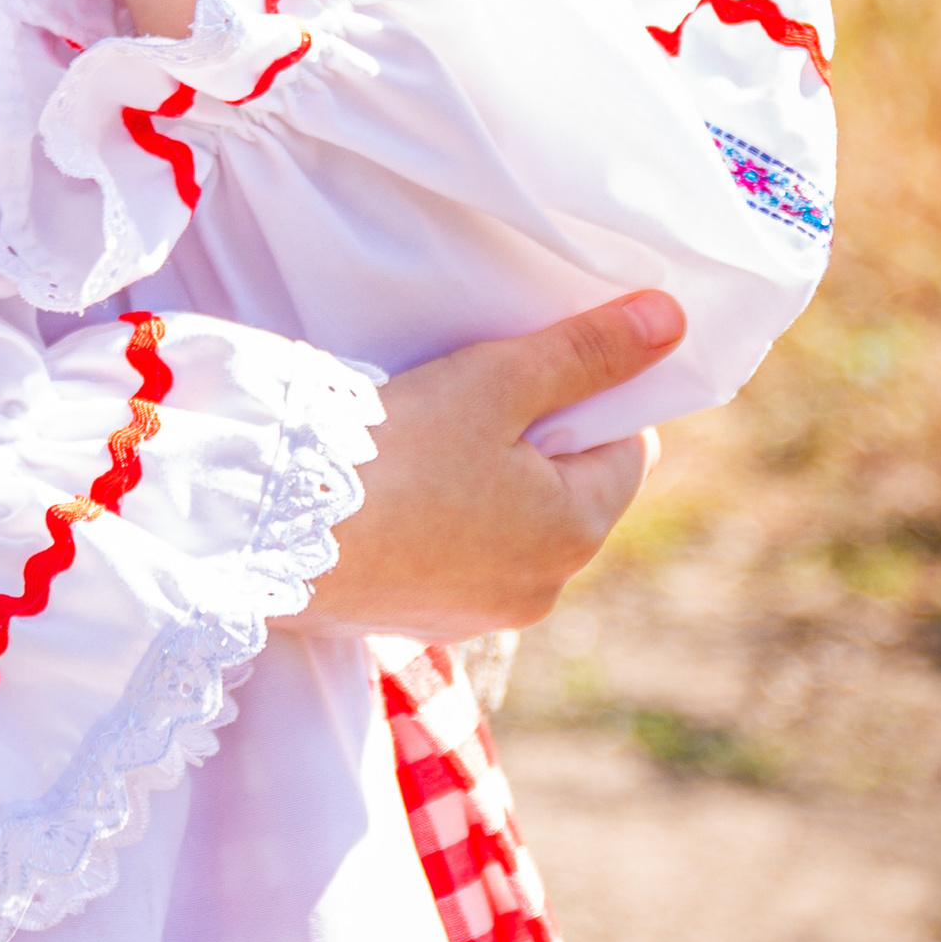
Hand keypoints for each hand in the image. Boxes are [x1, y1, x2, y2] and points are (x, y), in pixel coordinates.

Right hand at [280, 290, 687, 641]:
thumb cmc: (394, 448)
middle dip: (534, 443)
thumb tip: (671, 321)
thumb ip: (585, 351)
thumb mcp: (496, 380)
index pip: (628, 449)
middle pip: (568, 492)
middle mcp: (540, 589)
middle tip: (469, 398)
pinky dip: (437, 523)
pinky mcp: (416, 620)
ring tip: (422, 442)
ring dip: (485, 485)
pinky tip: (391, 491)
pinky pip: (454, 559)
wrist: (269, 528)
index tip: (531, 369)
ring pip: (509, 528)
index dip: (589, 398)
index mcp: (576, 532)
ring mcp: (476, 613)